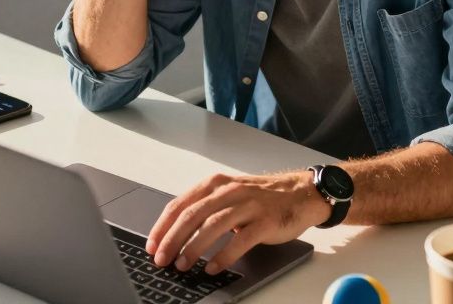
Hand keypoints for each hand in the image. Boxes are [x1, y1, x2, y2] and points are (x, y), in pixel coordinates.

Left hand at [146, 171, 328, 274]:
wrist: (300, 193)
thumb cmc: (261, 198)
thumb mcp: (228, 195)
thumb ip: (204, 208)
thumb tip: (174, 234)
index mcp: (215, 185)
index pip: (180, 205)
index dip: (162, 226)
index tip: (152, 245)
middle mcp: (229, 191)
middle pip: (192, 215)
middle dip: (172, 239)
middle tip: (161, 258)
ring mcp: (247, 205)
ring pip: (213, 226)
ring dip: (194, 248)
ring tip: (182, 265)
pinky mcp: (265, 221)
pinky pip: (240, 240)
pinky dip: (224, 255)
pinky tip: (213, 268)